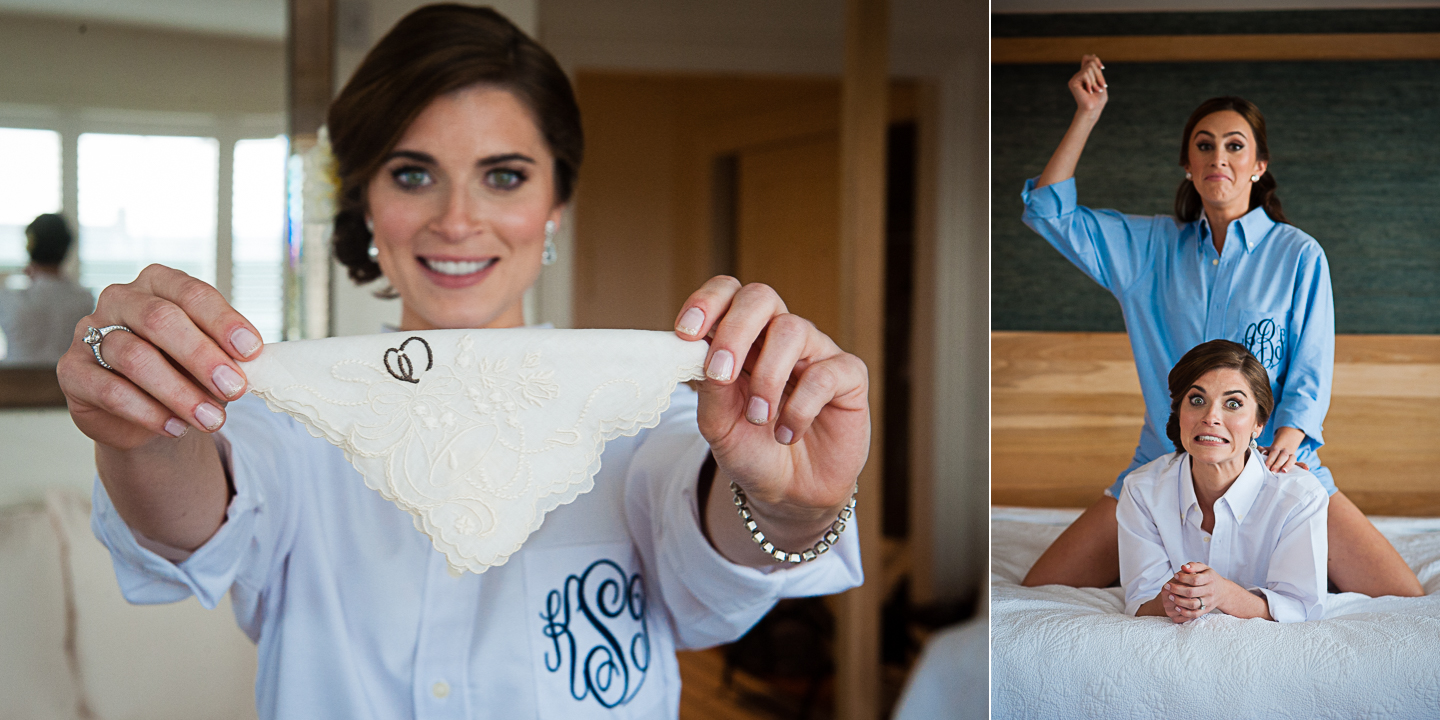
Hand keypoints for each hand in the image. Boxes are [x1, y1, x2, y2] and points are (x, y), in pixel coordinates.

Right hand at [58, 264, 263, 450]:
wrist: (145, 411)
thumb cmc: (184, 371)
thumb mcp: (210, 359)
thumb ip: (226, 356)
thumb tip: (251, 368)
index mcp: (159, 283)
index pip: (192, 293)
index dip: (223, 321)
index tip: (251, 351)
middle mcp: (120, 300)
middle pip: (160, 319)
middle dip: (202, 356)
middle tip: (234, 388)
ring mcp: (89, 332)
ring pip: (134, 357)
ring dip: (179, 392)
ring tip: (211, 419)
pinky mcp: (72, 371)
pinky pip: (109, 389)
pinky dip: (148, 412)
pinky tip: (176, 428)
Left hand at [674, 277, 868, 551]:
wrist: (789, 493)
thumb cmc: (751, 450)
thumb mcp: (718, 424)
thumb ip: (709, 388)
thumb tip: (701, 352)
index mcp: (743, 338)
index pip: (728, 294)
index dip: (707, 302)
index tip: (686, 333)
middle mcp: (779, 337)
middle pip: (761, 297)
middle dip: (735, 330)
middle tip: (721, 372)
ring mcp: (816, 352)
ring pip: (792, 330)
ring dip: (767, 378)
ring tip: (760, 418)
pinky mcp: (848, 376)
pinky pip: (826, 372)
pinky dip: (800, 407)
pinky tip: (788, 432)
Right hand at [1068, 55, 1108, 115]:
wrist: (1093, 109)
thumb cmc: (1098, 98)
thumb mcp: (1100, 80)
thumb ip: (1097, 69)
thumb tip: (1094, 56)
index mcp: (1085, 75)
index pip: (1087, 58)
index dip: (1095, 60)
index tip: (1102, 68)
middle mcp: (1079, 75)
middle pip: (1091, 63)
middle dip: (1099, 74)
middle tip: (1100, 86)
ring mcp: (1075, 78)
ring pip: (1089, 68)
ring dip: (1096, 80)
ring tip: (1094, 90)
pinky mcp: (1073, 82)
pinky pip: (1085, 74)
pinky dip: (1090, 82)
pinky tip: (1089, 91)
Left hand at [1163, 562, 1229, 622]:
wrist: (1223, 592)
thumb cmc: (1209, 577)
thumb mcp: (1204, 568)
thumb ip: (1194, 566)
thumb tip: (1183, 567)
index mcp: (1210, 579)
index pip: (1195, 579)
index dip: (1183, 577)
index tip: (1175, 575)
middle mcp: (1210, 591)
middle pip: (1191, 592)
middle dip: (1176, 589)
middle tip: (1167, 586)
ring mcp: (1208, 602)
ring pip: (1192, 604)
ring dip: (1179, 601)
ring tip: (1170, 596)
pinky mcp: (1206, 610)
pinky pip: (1195, 614)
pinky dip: (1185, 612)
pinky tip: (1176, 607)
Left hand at [1262, 426, 1305, 472]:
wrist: (1279, 450)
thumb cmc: (1269, 453)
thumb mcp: (1265, 450)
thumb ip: (1262, 450)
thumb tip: (1263, 452)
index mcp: (1276, 448)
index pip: (1274, 453)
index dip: (1270, 459)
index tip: (1267, 466)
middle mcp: (1285, 452)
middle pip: (1283, 456)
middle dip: (1278, 464)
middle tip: (1273, 471)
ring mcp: (1291, 456)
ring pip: (1292, 459)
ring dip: (1288, 465)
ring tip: (1284, 471)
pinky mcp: (1295, 462)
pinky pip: (1300, 463)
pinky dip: (1304, 465)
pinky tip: (1307, 469)